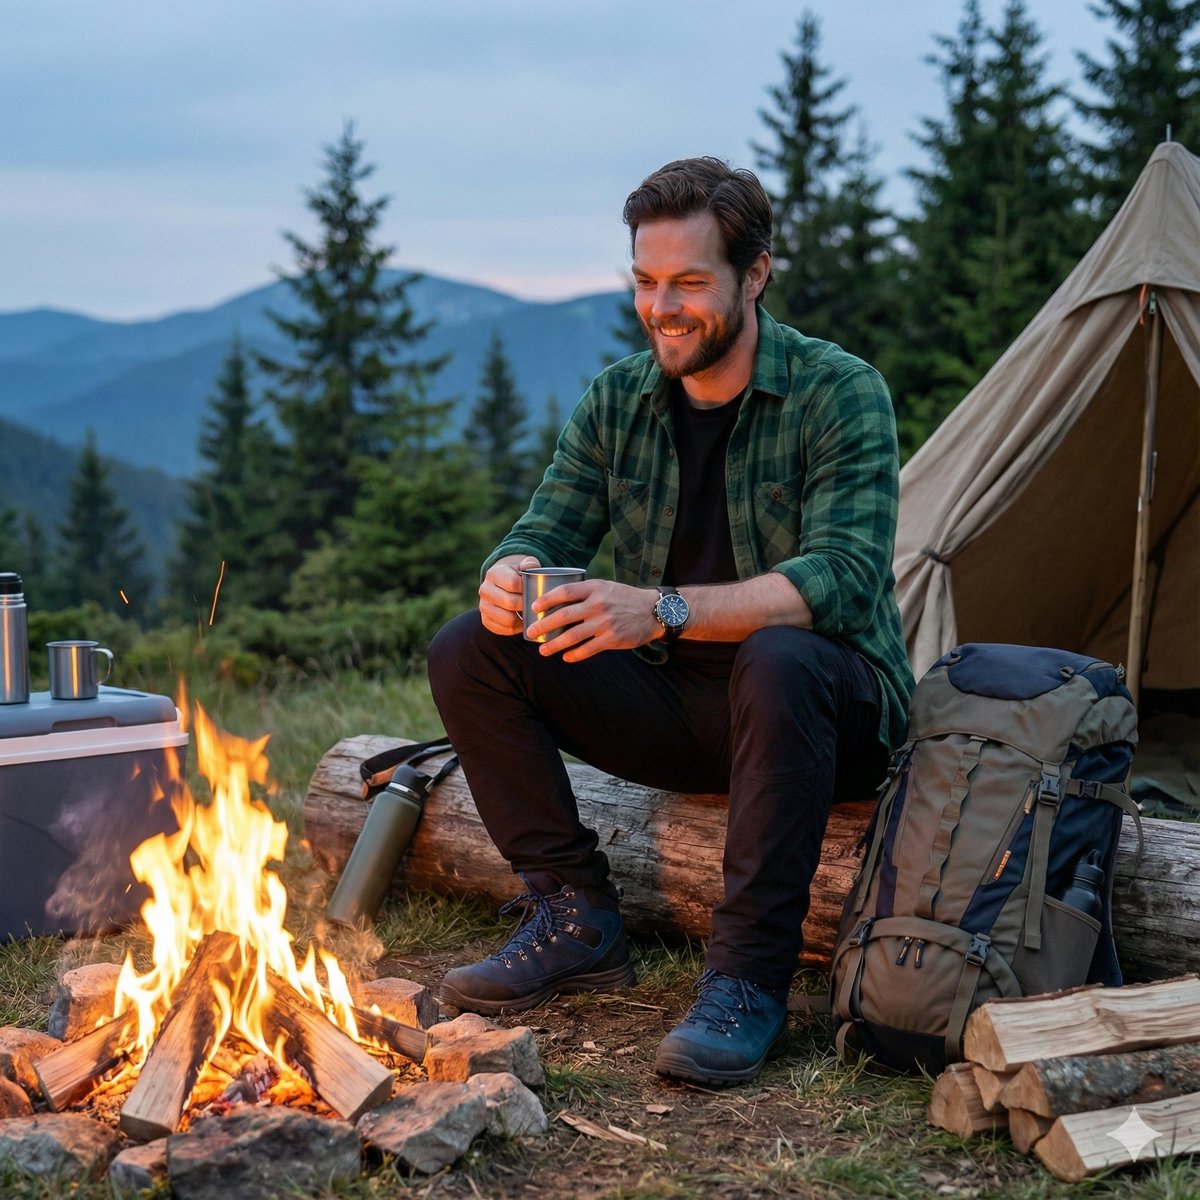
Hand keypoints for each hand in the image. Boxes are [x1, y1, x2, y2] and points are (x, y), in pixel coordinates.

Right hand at [478, 554, 538, 635]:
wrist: (501, 587)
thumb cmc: (517, 576)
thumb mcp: (523, 566)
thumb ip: (529, 563)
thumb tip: (531, 566)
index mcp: (494, 573)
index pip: (513, 583)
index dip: (528, 589)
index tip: (536, 590)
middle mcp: (484, 590)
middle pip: (511, 603)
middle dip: (527, 605)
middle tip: (537, 606)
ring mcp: (483, 607)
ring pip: (508, 619)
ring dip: (523, 619)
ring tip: (532, 615)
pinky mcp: (485, 621)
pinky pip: (505, 630)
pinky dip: (517, 628)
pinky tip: (524, 622)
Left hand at [527, 579, 659, 661]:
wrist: (654, 611)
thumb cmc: (626, 598)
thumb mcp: (606, 587)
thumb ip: (586, 592)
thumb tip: (559, 599)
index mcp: (595, 588)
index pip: (564, 592)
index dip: (546, 600)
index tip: (533, 607)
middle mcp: (598, 604)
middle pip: (563, 615)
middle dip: (544, 625)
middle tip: (531, 632)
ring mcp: (605, 623)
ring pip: (572, 636)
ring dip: (554, 645)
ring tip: (542, 650)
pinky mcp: (612, 639)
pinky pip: (588, 649)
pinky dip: (574, 655)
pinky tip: (566, 657)